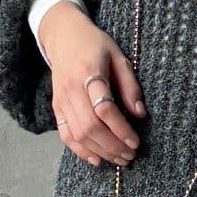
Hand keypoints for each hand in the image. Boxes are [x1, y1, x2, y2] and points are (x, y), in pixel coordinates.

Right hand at [42, 3, 145, 166]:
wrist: (64, 37)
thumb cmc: (95, 45)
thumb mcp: (118, 57)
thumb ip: (130, 85)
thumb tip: (140, 114)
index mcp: (89, 73)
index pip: (104, 108)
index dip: (121, 129)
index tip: (136, 142)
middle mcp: (71, 89)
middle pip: (90, 127)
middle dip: (112, 146)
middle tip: (130, 155)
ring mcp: (61, 100)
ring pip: (78, 135)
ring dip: (100, 152)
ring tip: (119, 159)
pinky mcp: (56, 108)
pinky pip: (66, 135)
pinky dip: (80, 151)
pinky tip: (97, 159)